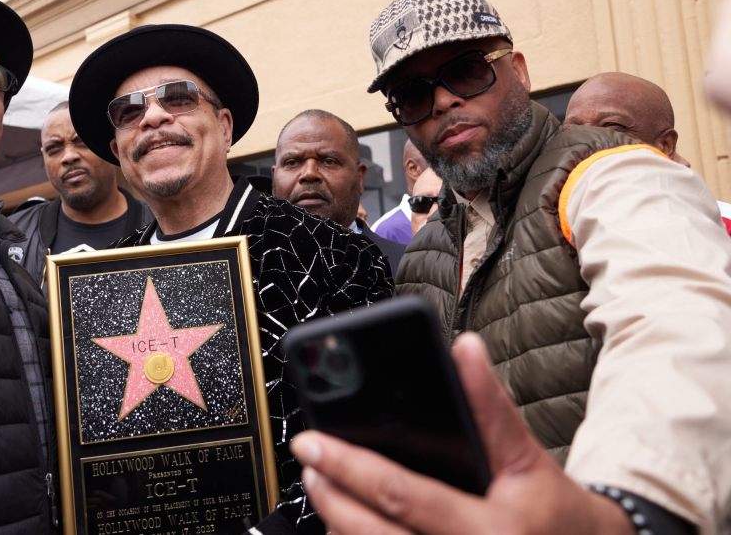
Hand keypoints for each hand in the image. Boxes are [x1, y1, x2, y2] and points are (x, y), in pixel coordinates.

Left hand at [290, 333, 635, 534]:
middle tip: (307, 460)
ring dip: (337, 522)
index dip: (348, 466)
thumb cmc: (556, 515)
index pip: (400, 495)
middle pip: (371, 533)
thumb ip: (491, 406)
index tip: (313, 442)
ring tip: (320, 486)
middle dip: (330, 493)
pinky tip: (348, 523)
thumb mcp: (527, 458)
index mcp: (488, 532)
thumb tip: (464, 347)